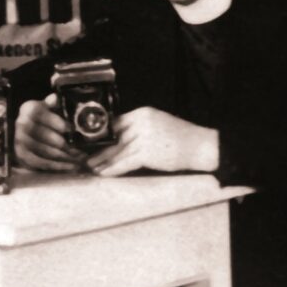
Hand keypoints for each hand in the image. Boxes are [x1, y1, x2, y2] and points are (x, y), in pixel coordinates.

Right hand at [14, 93, 85, 171]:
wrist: (20, 129)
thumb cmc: (39, 117)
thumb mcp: (44, 106)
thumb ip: (52, 103)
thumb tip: (58, 98)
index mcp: (29, 109)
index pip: (44, 116)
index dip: (58, 123)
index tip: (72, 129)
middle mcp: (22, 124)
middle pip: (48, 137)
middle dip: (68, 145)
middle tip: (82, 150)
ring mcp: (21, 141)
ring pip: (48, 152)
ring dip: (66, 157)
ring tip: (80, 159)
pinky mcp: (22, 155)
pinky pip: (42, 163)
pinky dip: (58, 166)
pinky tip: (70, 166)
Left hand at [86, 107, 217, 175]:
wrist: (201, 146)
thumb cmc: (181, 137)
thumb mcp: (158, 123)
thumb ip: (139, 127)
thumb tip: (119, 137)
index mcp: (142, 113)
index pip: (116, 123)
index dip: (102, 134)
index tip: (91, 142)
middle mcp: (141, 122)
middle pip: (113, 136)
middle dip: (98, 148)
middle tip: (85, 156)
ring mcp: (144, 137)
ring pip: (117, 151)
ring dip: (102, 161)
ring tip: (90, 167)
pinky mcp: (148, 152)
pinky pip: (125, 162)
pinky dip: (113, 169)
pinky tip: (104, 173)